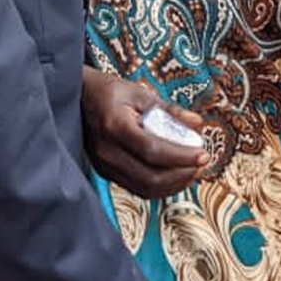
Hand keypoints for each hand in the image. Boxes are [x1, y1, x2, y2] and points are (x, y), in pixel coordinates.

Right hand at [81, 68, 207, 198]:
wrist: (77, 99)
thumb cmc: (109, 92)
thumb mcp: (138, 92)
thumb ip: (168, 109)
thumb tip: (197, 123)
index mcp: (114, 125)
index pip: (152, 150)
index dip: (181, 155)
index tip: (203, 153)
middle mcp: (107, 151)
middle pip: (150, 176)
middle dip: (182, 173)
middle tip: (202, 163)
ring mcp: (104, 165)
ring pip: (145, 188)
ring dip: (174, 184)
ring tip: (193, 170)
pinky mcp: (106, 173)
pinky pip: (137, 188)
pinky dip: (161, 187)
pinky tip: (176, 176)